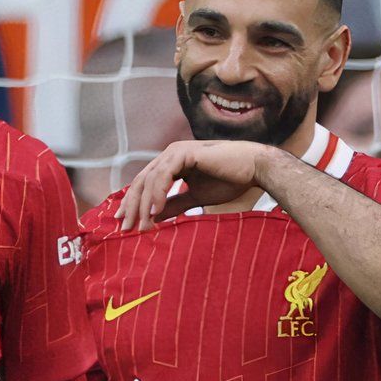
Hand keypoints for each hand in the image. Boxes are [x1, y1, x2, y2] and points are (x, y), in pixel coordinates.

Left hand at [114, 139, 286, 231]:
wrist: (255, 169)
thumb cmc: (230, 181)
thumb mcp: (196, 197)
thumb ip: (174, 204)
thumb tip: (152, 218)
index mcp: (171, 163)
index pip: (144, 184)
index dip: (133, 204)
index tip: (125, 224)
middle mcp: (170, 154)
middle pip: (141, 181)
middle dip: (132, 206)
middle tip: (125, 228)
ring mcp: (176, 151)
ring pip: (150, 179)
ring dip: (144, 204)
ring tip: (143, 225)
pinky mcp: (184, 153)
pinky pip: (163, 175)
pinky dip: (157, 194)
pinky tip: (155, 211)